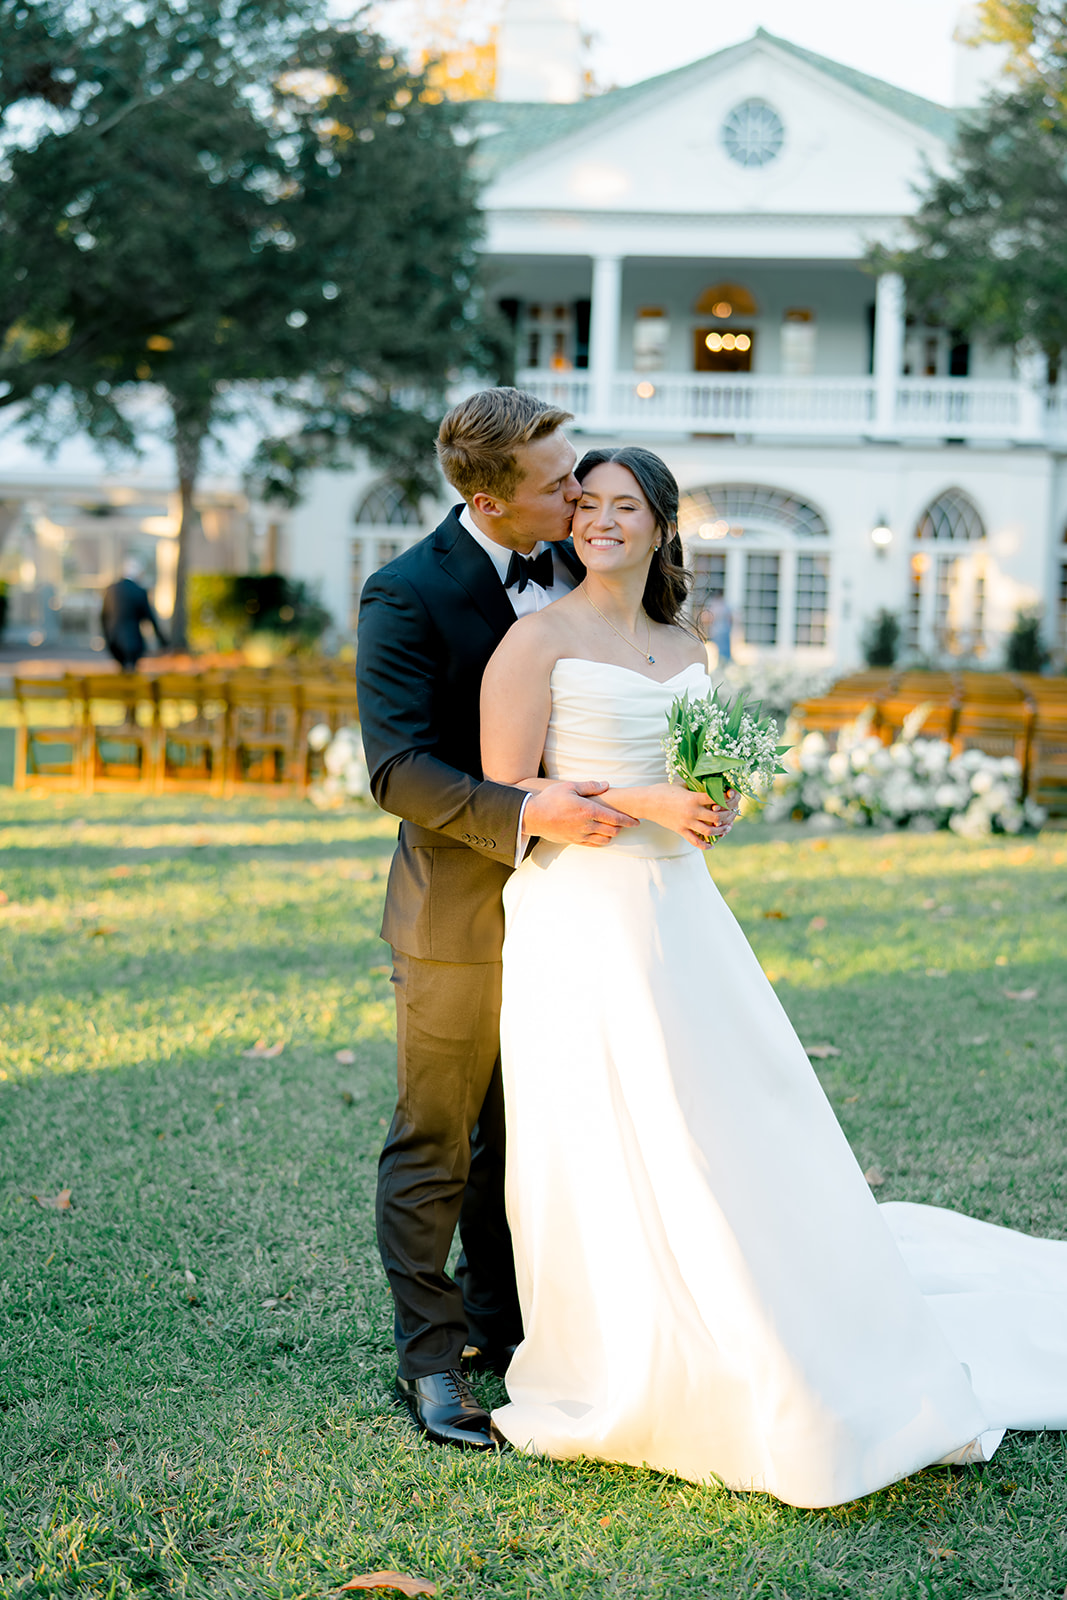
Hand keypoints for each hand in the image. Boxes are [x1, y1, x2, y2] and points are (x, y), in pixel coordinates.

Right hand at [523, 780, 639, 847]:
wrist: (533, 816)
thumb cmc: (550, 799)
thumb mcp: (570, 786)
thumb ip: (590, 786)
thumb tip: (607, 785)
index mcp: (588, 810)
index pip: (614, 818)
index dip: (628, 820)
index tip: (636, 821)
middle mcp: (586, 825)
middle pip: (612, 830)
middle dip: (622, 828)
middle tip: (626, 823)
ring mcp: (580, 835)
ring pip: (604, 840)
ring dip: (611, 835)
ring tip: (613, 829)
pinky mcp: (573, 841)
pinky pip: (592, 844)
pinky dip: (600, 841)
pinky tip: (601, 836)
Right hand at [647, 784, 739, 849]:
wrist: (646, 802)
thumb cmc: (663, 790)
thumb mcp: (681, 784)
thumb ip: (695, 786)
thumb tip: (709, 783)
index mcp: (693, 797)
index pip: (716, 799)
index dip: (727, 799)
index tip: (732, 798)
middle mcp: (691, 811)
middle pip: (717, 817)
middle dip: (728, 816)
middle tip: (732, 815)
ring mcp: (686, 822)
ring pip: (709, 831)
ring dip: (721, 831)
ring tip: (726, 829)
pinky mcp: (680, 830)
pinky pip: (695, 841)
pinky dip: (705, 845)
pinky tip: (712, 845)